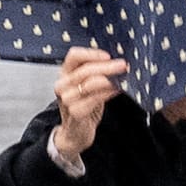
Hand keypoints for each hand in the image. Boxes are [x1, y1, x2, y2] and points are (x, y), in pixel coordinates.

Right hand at [52, 46, 127, 161]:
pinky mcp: (75, 112)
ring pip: (91, 83)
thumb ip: (96, 74)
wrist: (75, 132)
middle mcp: (62, 85)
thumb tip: (118, 63)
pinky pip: (96, 98)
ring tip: (123, 77)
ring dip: (110, 79)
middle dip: (107, 67)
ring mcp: (67, 99)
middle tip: (123, 65)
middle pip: (85, 70)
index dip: (91, 53)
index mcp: (64, 74)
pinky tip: (117, 90)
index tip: (108, 56)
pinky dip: (109, 93)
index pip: (74, 56)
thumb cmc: (83, 106)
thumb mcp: (87, 87)